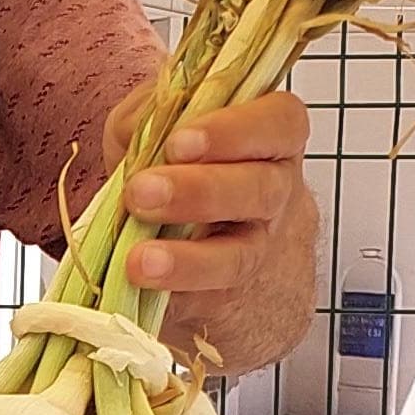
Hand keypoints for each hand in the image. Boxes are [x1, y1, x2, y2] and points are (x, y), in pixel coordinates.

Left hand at [100, 82, 318, 371]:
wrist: (217, 256)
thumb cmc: (192, 172)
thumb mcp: (171, 128)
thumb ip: (152, 115)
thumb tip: (136, 131)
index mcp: (271, 139)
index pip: (278, 123)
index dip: (232, 131)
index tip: (178, 141)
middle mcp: (276, 194)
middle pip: (257, 190)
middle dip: (198, 192)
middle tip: (141, 193)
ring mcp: (258, 251)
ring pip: (236, 256)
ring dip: (185, 258)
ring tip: (138, 260)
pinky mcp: (226, 298)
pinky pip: (203, 300)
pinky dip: (168, 294)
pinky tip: (137, 289)